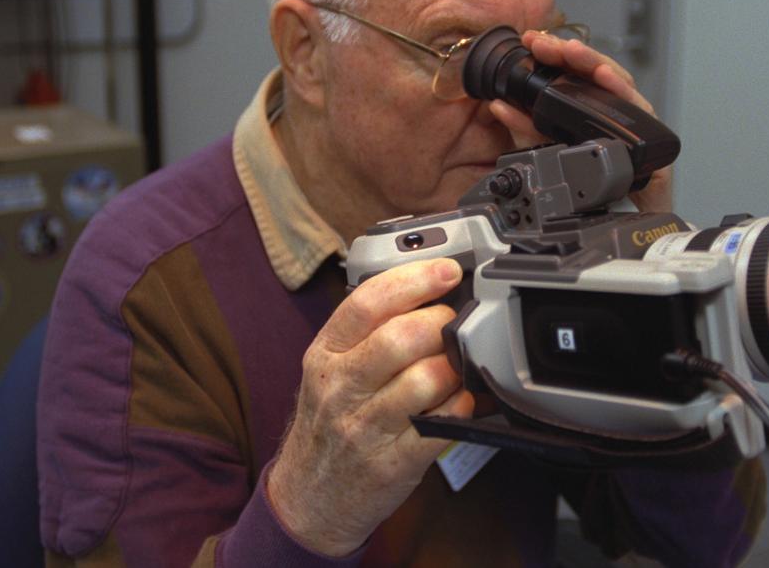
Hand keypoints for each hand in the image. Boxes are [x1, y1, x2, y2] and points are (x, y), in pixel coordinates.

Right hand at [267, 258, 474, 555]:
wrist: (307, 497)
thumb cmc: (328, 421)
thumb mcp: (328, 368)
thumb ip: (367, 330)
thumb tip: (425, 289)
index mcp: (325, 353)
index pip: (367, 302)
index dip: (414, 279)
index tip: (447, 270)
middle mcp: (340, 387)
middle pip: (400, 338)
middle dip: (440, 321)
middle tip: (454, 321)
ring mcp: (365, 428)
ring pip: (424, 380)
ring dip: (454, 365)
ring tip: (457, 363)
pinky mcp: (393, 464)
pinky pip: (441, 426)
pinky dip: (462, 406)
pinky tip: (462, 398)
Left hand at [488, 30, 672, 212]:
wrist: (621, 218)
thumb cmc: (590, 181)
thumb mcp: (546, 149)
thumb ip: (524, 127)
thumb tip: (498, 104)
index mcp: (591, 104)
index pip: (575, 70)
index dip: (554, 52)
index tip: (531, 41)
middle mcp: (615, 107)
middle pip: (596, 70)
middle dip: (571, 52)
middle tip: (546, 43)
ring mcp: (635, 119)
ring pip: (618, 82)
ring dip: (595, 63)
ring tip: (573, 51)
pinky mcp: (650, 136)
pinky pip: (639, 110)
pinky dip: (621, 90)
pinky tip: (606, 79)